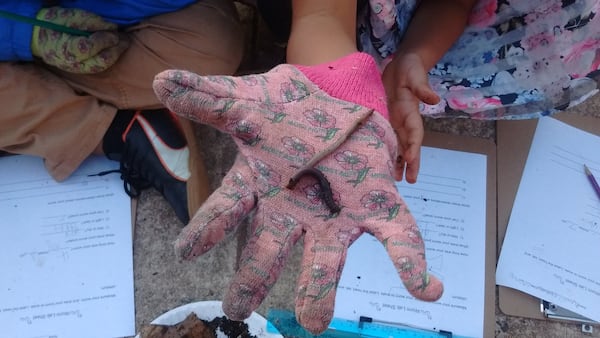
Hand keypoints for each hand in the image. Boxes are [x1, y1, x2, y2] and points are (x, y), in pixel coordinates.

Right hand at [31, 7, 128, 73]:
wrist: (38, 37)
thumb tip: (112, 28)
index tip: (113, 32)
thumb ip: (91, 21)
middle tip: (124, 40)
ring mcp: (76, 69)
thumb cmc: (53, 23)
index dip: (104, 40)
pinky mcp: (81, 71)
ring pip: (101, 67)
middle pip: (99, 62)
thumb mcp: (69, 16)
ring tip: (123, 44)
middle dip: (115, 50)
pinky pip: (98, 67)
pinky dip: (109, 59)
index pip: (88, 48)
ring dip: (115, 55)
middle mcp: (71, 63)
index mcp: (65, 48)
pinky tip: (114, 50)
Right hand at [153, 55, 442, 334]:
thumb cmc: (284, 108)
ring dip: (319, 291)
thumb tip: (159, 81)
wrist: (332, 96)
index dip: (207, 229)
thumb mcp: (248, 100)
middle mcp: (292, 210)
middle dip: (253, 278)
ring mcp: (334, 214)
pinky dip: (410, 265)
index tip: (185, 251)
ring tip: (313, 322)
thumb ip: (209, 97)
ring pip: (325, 259)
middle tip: (237, 308)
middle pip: (270, 249)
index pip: (228, 210)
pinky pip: (396, 239)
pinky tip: (426, 289)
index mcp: (260, 186)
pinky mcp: (375, 206)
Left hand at [382, 52, 439, 182]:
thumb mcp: (416, 77)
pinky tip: (383, 160)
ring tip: (396, 178)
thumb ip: (422, 88)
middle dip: (410, 163)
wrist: (402, 64)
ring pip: (399, 145)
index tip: (411, 160)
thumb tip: (435, 99)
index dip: (413, 148)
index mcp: (411, 113)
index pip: (414, 134)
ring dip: (399, 161)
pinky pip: (388, 137)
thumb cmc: (410, 69)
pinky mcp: (387, 118)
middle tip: (409, 181)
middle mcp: (405, 121)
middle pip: (409, 146)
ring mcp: (396, 121)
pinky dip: (387, 149)